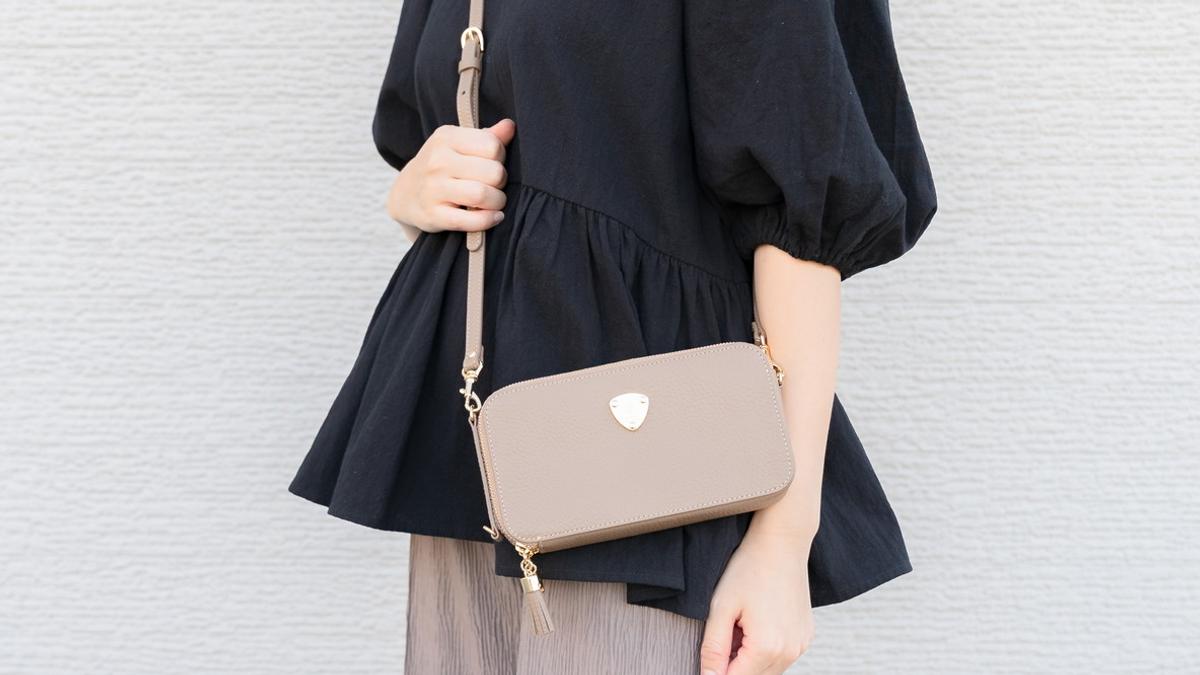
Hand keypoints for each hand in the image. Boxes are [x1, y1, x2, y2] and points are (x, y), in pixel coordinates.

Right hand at [386, 119, 515, 240]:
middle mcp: (437, 161)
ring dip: (497, 202)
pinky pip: (472, 221)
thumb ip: (486, 136)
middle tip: (494, 185)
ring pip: (483, 195)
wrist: (406, 194)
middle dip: (500, 182)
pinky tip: (494, 217)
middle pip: (493, 172)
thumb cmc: (442, 166)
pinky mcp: (433, 215)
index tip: (492, 163)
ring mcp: (433, 189)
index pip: (492, 145)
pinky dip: (489, 220)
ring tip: (495, 202)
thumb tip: (510, 126)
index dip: (500, 157)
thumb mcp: (458, 145)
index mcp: (446, 138)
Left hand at [699, 529, 814, 674]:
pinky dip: (765, 650)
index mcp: (766, 647)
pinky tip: (757, 622)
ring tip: (740, 624)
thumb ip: (713, 648)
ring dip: (749, 658)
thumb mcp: (721, 607)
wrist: (782, 543)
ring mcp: (800, 645)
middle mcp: (789, 652)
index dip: (716, 671)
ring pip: (768, 670)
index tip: (712, 650)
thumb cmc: (748, 569)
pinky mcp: (805, 636)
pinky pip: (781, 657)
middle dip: (733, 664)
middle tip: (726, 631)